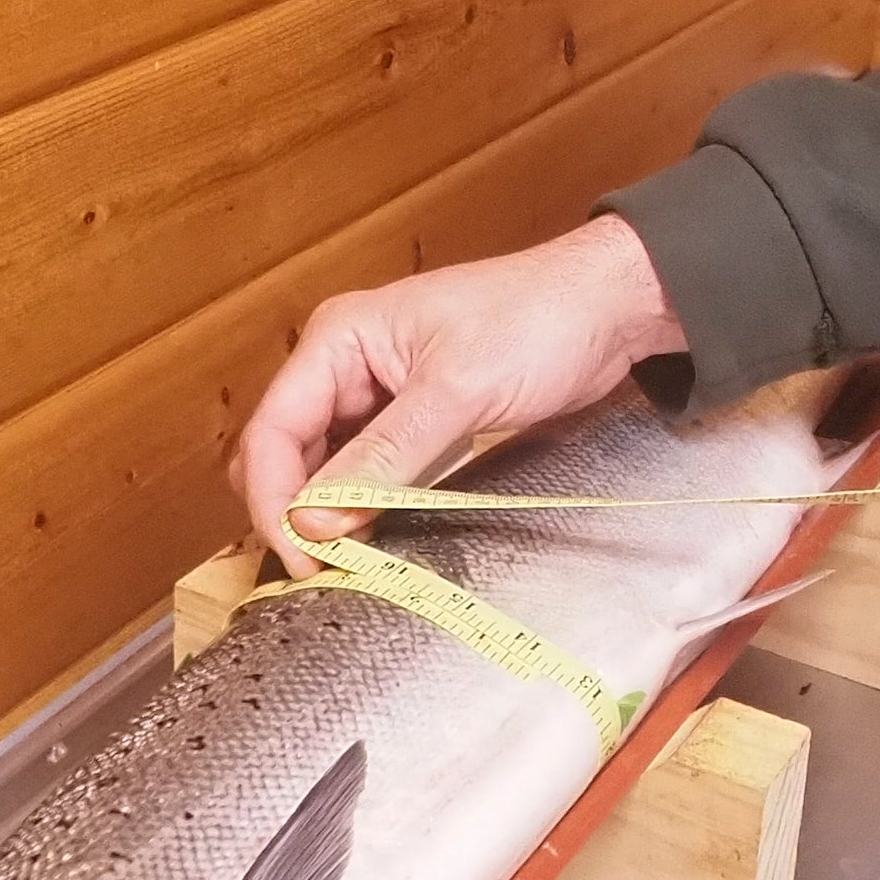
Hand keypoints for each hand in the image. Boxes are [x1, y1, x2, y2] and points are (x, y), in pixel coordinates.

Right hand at [233, 217, 686, 546]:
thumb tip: (313, 520)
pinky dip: (364, 505)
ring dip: (327, 513)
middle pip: (286, 451)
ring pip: (323, 467)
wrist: (607, 308)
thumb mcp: (456, 393)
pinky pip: (367, 470)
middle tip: (320, 570)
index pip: (272, 430)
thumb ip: (384, 458)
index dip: (274, 500)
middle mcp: (344, 364)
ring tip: (345, 564)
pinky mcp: (411, 420)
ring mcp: (377, 394)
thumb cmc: (537, 323)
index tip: (301, 559)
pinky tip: (374, 538)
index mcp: (338, 339)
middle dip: (292, 510)